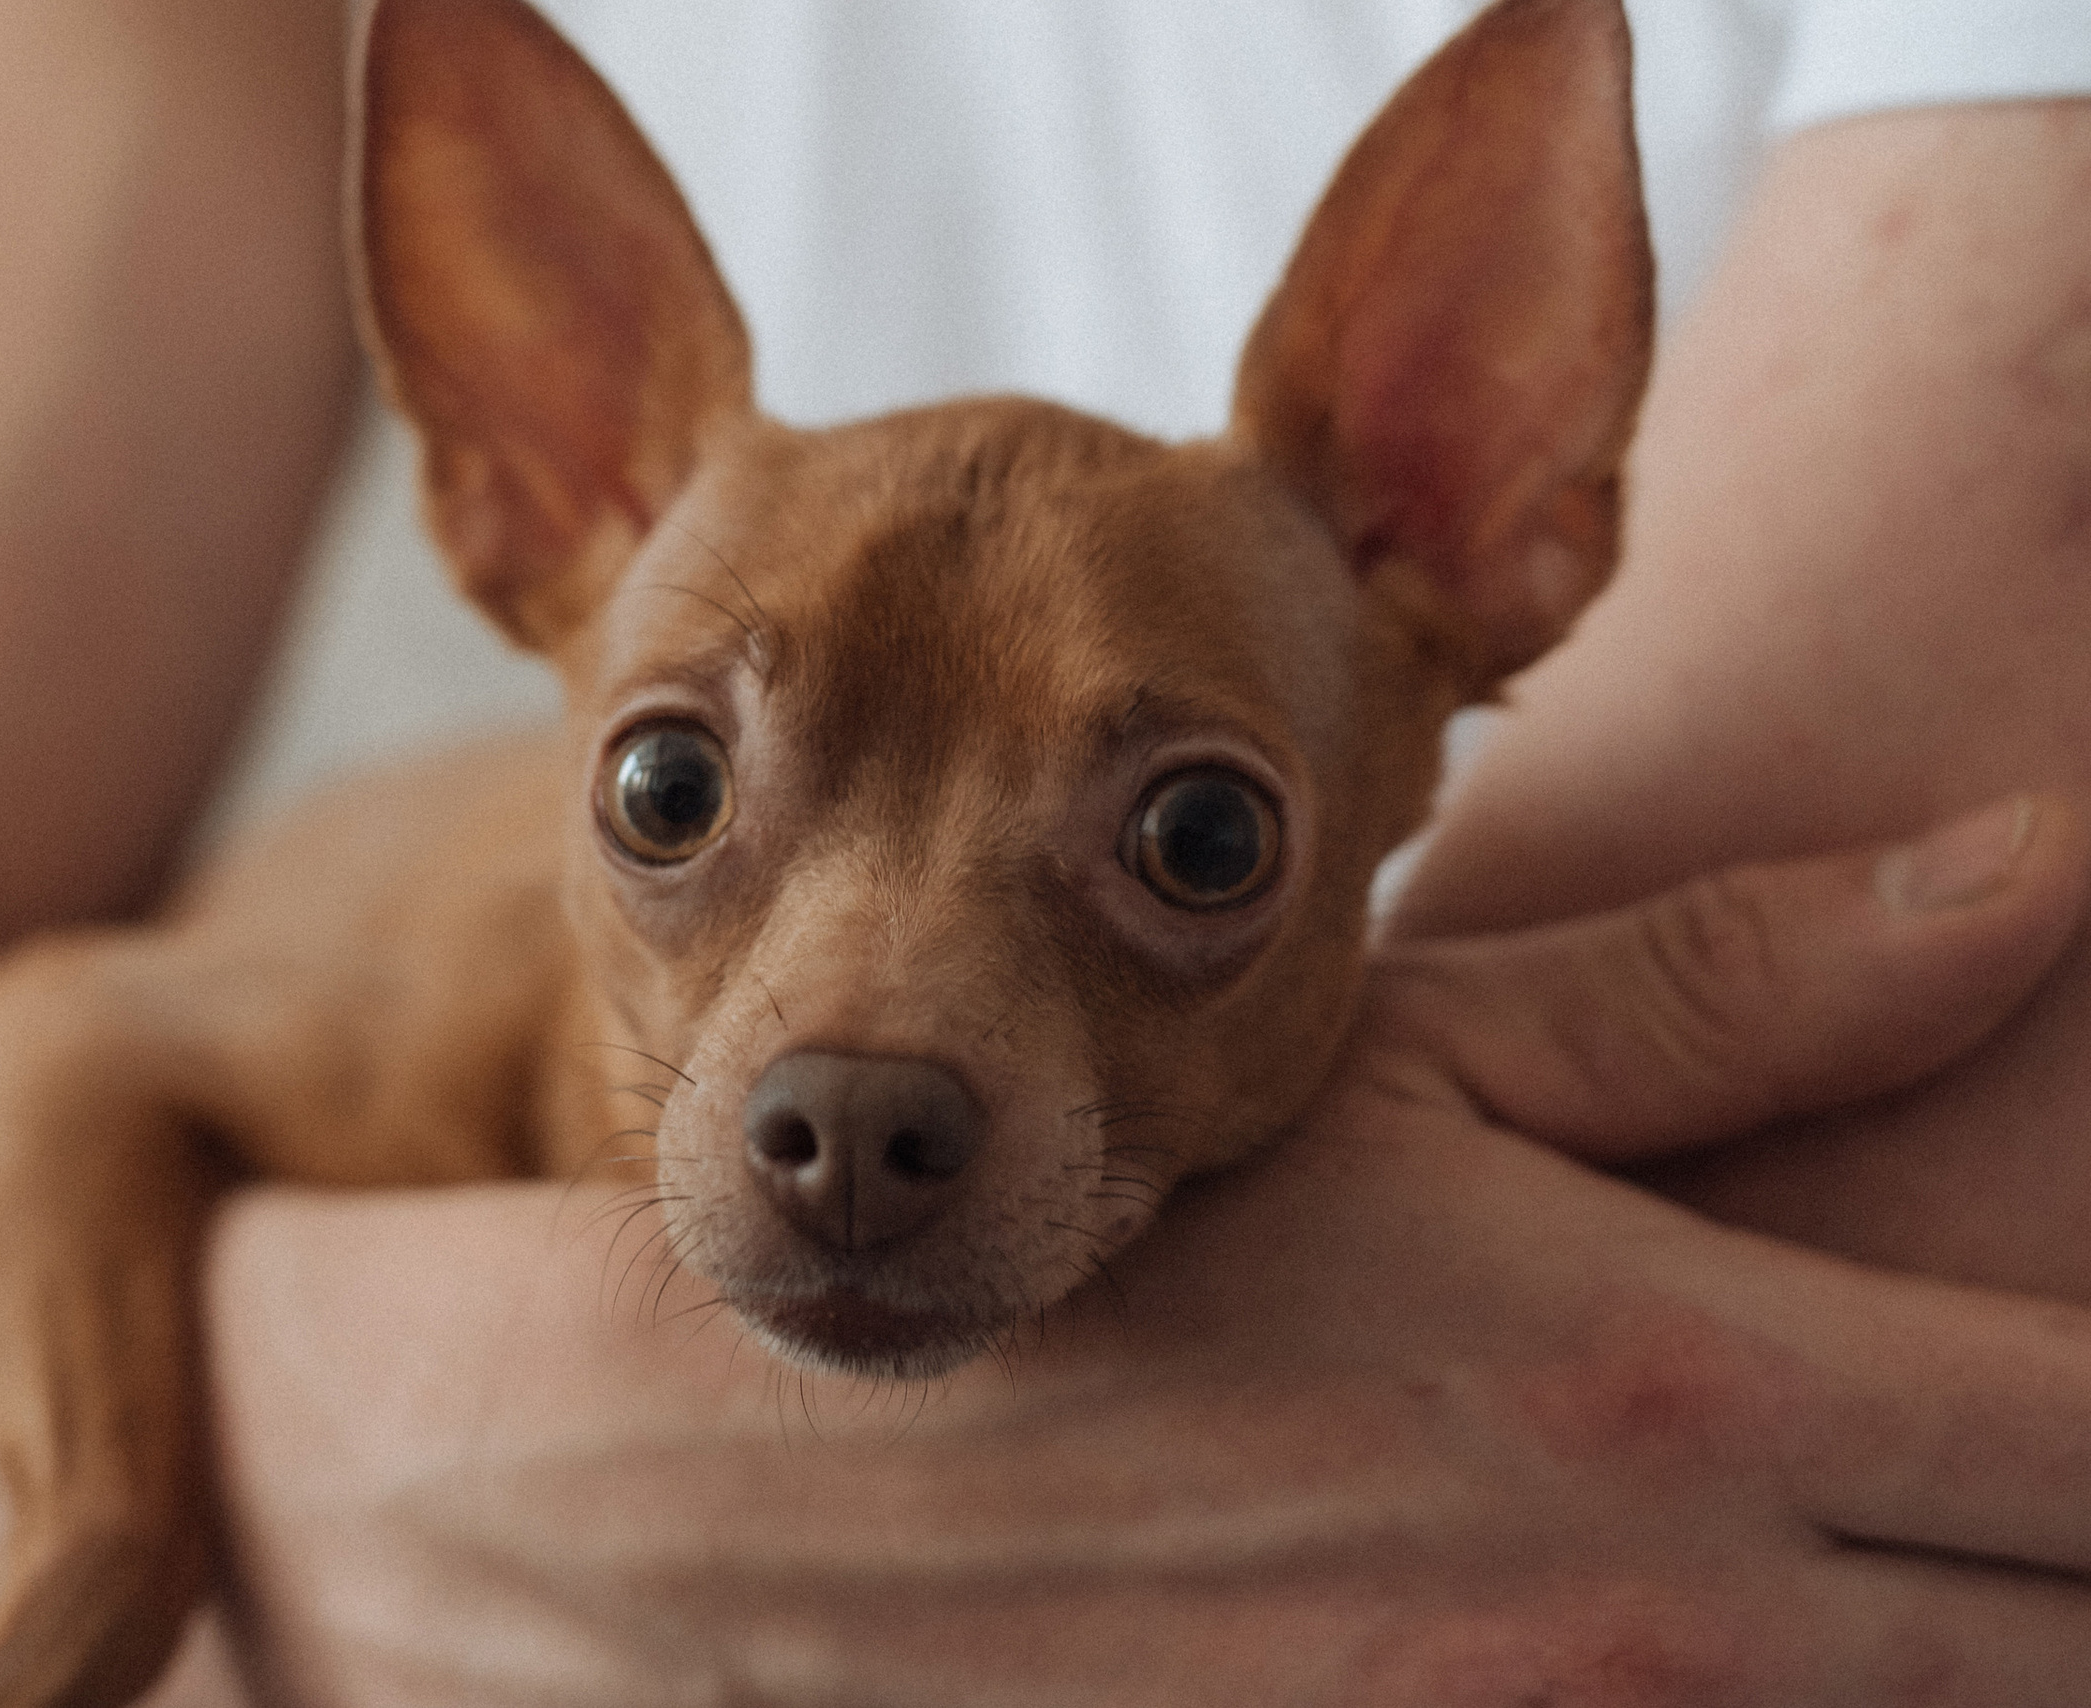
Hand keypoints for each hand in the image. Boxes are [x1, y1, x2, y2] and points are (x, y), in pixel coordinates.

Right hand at [205, 795, 2090, 1705]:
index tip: (2087, 1375)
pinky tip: (1676, 1646)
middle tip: (2022, 1484)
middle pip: (2066, 1649)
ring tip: (1893, 1570)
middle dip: (2065, 1562)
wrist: (714, 1509)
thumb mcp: (1394, 1081)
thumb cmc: (1072, 1260)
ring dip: (1947, 1650)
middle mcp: (1649, 1646)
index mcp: (1676, 1399)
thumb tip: (2046, 861)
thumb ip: (1730, 990)